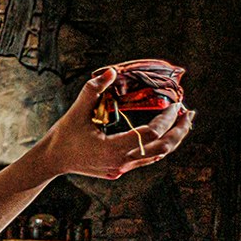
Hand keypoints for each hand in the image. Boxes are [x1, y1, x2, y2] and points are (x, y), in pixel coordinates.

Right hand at [35, 67, 193, 180]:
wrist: (52, 160)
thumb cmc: (63, 136)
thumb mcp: (76, 112)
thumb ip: (93, 90)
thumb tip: (111, 72)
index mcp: (112, 149)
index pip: (151, 134)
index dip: (166, 119)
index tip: (174, 105)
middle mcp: (121, 161)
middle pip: (162, 148)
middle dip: (179, 130)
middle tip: (188, 113)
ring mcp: (121, 167)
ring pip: (157, 155)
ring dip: (172, 139)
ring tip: (182, 122)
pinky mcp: (119, 169)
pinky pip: (146, 158)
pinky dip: (159, 145)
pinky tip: (163, 135)